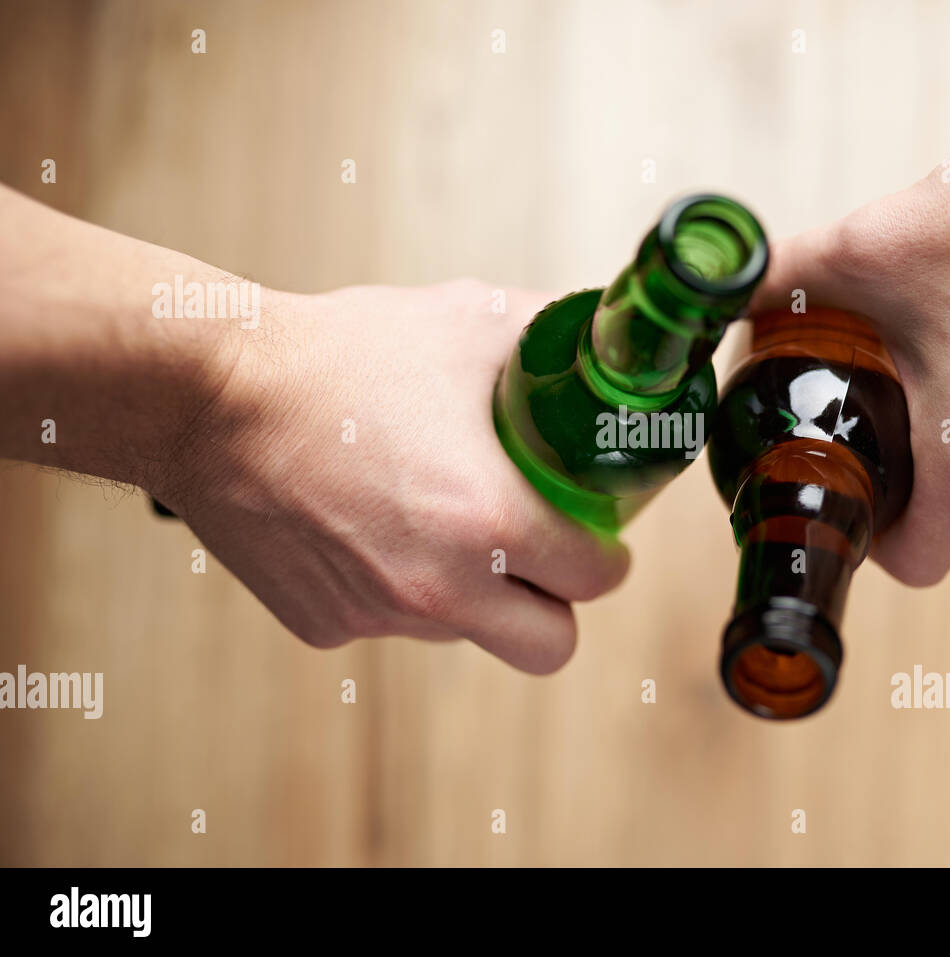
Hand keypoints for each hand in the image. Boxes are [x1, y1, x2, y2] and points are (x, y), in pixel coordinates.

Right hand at [154, 279, 629, 671]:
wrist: (209, 395)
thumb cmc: (340, 356)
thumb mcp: (467, 321)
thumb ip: (553, 335)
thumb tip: (604, 340)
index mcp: (490, 522)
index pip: (595, 580)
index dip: (606, 556)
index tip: (597, 535)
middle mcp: (440, 588)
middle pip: (548, 645)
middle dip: (557, 604)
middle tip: (540, 552)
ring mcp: (379, 616)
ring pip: (467, 632)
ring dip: (475, 592)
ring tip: (439, 516)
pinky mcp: (325, 626)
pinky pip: (392, 622)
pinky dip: (398, 587)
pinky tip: (371, 524)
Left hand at [754, 129, 949, 585]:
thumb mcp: (867, 250)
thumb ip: (779, 276)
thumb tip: (720, 286)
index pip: (910, 561)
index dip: (863, 535)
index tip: (835, 478)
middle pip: (945, 511)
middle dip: (892, 466)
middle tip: (854, 402)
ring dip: (943, 427)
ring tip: (912, 353)